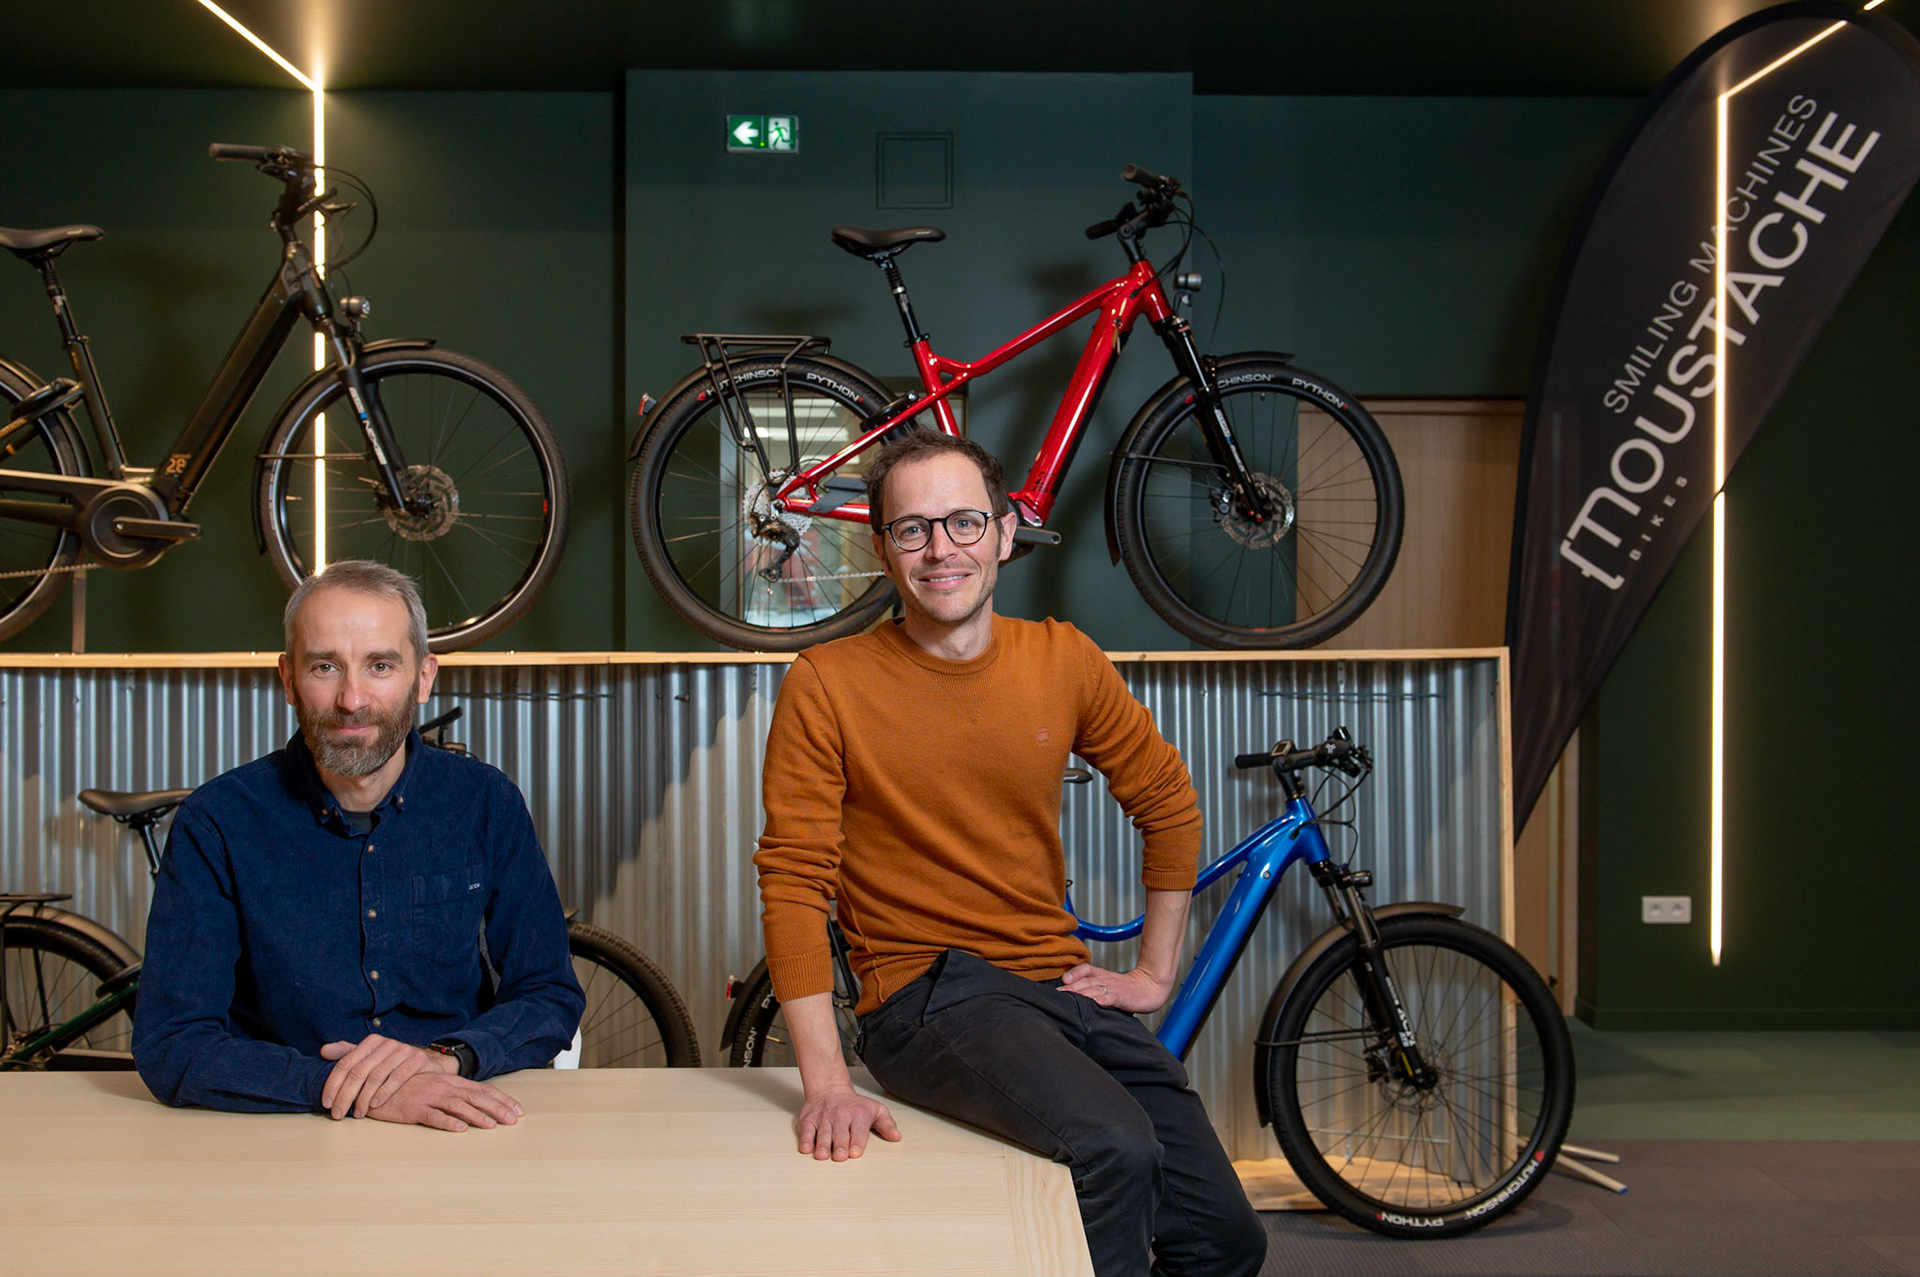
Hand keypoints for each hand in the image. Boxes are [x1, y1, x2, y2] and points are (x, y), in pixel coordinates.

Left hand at [320, 1034, 455, 1118]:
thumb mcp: (370, 1058)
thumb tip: (323, 1051)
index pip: (345, 1063)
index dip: (333, 1084)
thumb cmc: (393, 1064)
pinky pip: (397, 1077)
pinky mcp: (417, 1059)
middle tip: (337, 1114)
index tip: (326, 1103)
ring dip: (363, 1098)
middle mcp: (386, 1043)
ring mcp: (403, 1050)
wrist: (427, 1063)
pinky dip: (384, 1092)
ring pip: (376, 1076)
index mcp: (371, 1042)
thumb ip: (347, 1054)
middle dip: (345, 1095)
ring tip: (357, 1114)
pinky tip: (374, 1104)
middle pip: (359, 1072)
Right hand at [362, 1071, 523, 1131]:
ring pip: (458, 1106)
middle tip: (514, 1120)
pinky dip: (447, 1122)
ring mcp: (428, 1096)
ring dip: (477, 1116)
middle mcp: (443, 1087)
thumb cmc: (407, 1088)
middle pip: (476, 1097)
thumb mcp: (433, 1087)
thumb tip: (478, 1104)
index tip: (518, 1110)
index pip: (482, 1090)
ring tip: (492, 1126)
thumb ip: (453, 1093)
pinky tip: (460, 1129)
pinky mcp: (413, 1108)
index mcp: (450, 1082)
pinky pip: (432, 1116)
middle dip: (497, 1108)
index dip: (502, 1100)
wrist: (374, 1085)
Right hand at [796, 1084, 900, 1161]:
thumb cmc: (855, 1105)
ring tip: (822, 1156)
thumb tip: (896, 1137)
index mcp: (859, 1114)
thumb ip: (886, 1124)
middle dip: (840, 1145)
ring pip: (822, 1132)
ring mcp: (823, 1117)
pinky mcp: (809, 1119)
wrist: (830, 1089)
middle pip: (840, 1133)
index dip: (857, 1142)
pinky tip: (806, 1148)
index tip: (855, 1152)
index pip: (858, 1129)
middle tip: (840, 1157)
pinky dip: (805, 1139)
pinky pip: (806, 1130)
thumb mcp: (876, 1110)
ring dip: (822, 1145)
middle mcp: (840, 1115)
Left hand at [1059, 962, 1173, 1013]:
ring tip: (1069, 1000)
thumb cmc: (1127, 990)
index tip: (1061, 982)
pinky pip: (1110, 997)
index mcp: (1102, 975)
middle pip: (1086, 981)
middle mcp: (1106, 979)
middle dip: (1070, 988)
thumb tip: (1072, 994)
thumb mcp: (1108, 985)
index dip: (1073, 973)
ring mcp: (1114, 988)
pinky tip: (1094, 1003)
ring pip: (1095, 989)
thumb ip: (1092, 988)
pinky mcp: (1123, 997)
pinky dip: (1101, 1000)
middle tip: (1057, 995)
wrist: (1151, 988)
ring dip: (1081, 994)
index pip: (1085, 969)